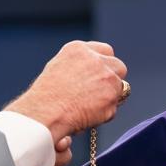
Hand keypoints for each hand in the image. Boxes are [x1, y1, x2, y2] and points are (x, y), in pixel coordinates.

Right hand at [7, 41, 128, 142]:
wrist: (46, 112)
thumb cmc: (46, 96)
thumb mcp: (58, 68)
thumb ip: (78, 67)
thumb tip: (89, 76)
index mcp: (80, 49)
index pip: (106, 51)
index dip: (105, 65)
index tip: (101, 75)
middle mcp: (96, 60)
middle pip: (118, 66)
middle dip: (114, 79)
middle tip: (102, 92)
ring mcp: (107, 77)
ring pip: (120, 87)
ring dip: (110, 97)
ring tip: (90, 107)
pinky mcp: (112, 97)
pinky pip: (114, 108)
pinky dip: (104, 114)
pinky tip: (88, 116)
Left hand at [18, 135, 72, 165]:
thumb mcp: (15, 144)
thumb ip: (35, 135)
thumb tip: (60, 135)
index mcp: (35, 149)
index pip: (59, 141)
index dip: (62, 142)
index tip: (60, 142)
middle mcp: (42, 165)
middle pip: (64, 157)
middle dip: (52, 159)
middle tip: (37, 162)